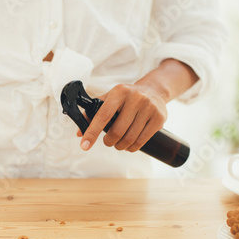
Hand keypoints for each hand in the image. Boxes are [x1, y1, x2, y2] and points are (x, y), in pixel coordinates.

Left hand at [77, 59, 198, 151]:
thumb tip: (79, 133)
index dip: (92, 132)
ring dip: (120, 146)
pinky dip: (132, 147)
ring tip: (118, 143)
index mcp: (119, 92)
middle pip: (117, 131)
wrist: (154, 90)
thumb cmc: (126, 97)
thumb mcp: (109, 99)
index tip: (84, 145)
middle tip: (108, 141)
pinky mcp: (159, 118)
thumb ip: (92, 113)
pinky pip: (142, 141)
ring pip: (130, 138)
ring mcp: (149, 108)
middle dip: (109, 141)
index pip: (102, 116)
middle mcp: (135, 98)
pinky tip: (130, 145)